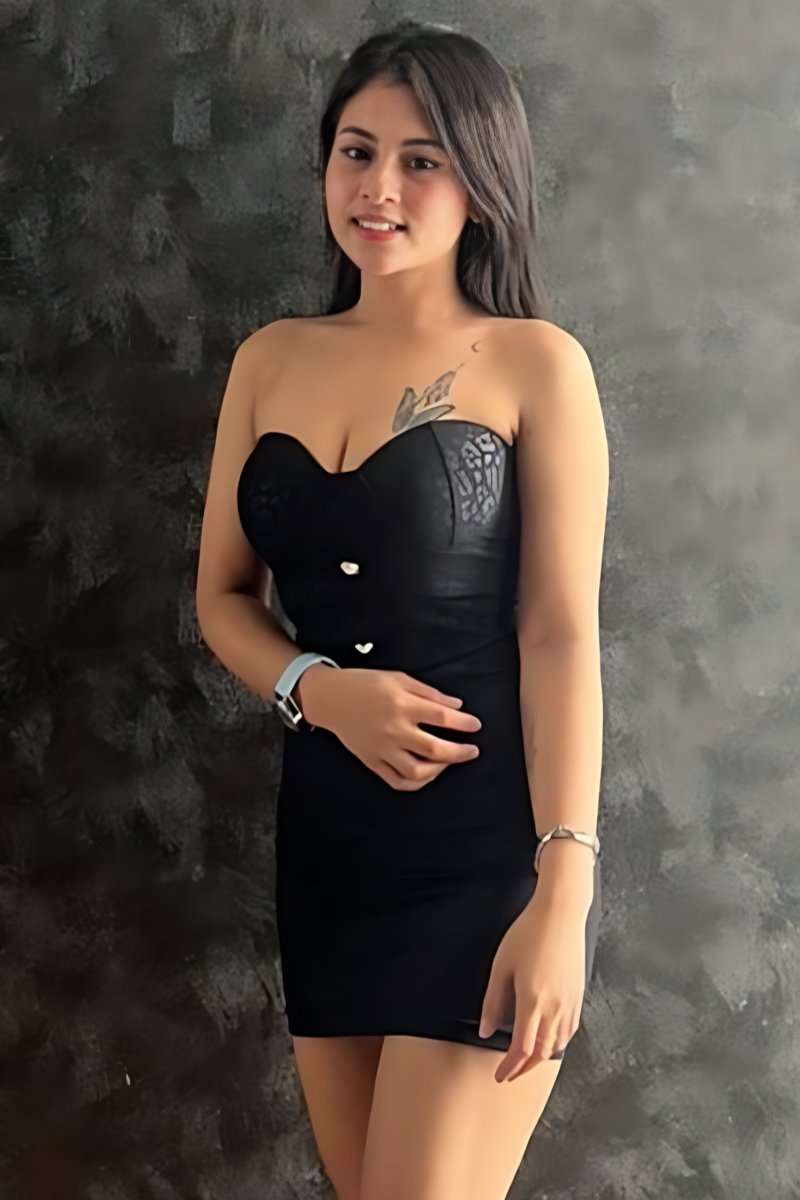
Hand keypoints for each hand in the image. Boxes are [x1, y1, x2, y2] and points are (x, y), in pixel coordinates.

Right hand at [297, 664, 481, 789]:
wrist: (330, 699)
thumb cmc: (365, 684)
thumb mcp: (398, 678)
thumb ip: (429, 692)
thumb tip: (457, 705)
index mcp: (402, 705)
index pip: (442, 717)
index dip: (464, 723)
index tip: (475, 725)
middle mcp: (394, 730)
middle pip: (435, 749)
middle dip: (460, 752)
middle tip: (473, 751)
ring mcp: (382, 749)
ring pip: (417, 771)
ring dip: (440, 770)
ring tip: (449, 762)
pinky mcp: (372, 761)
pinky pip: (397, 781)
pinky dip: (416, 782)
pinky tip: (427, 774)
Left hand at [478, 889, 587, 1082]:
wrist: (560, 913)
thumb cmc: (528, 934)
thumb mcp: (501, 966)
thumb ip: (493, 1002)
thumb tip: (487, 1030)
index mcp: (533, 1002)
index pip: (522, 1050)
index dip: (510, 1067)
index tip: (499, 1076)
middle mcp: (555, 1007)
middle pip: (541, 1052)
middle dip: (525, 1068)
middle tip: (510, 1074)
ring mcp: (570, 1002)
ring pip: (557, 1044)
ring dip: (541, 1057)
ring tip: (526, 1060)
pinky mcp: (579, 994)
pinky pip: (570, 1030)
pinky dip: (557, 1042)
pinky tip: (549, 1040)